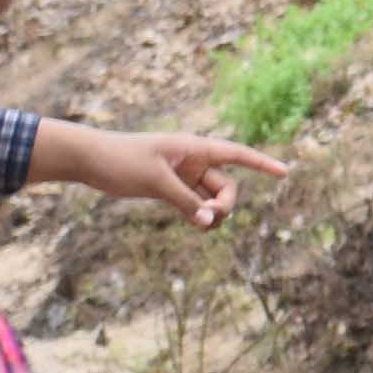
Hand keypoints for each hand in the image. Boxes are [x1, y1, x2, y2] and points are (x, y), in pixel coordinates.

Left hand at [39, 122, 284, 225]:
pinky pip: (195, 204)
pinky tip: (196, 223)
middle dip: (224, 204)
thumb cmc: (120, 160)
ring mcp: (182, 176)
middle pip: (226, 186)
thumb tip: (209, 222)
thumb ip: (185, 202)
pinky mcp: (170, 188)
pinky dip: (198, 215)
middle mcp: (193, 161)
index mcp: (193, 148)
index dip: (262, 163)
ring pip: (211, 198)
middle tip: (209, 218)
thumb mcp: (155, 181)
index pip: (236, 154)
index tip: (286, 173)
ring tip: (201, 224)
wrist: (87, 159)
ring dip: (211, 214)